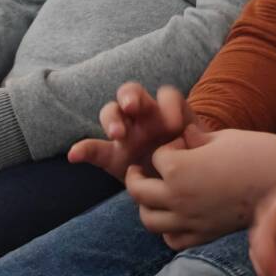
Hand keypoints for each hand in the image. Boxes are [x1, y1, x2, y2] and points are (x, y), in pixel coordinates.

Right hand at [69, 83, 192, 179]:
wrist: (182, 182)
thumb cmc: (194, 158)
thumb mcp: (201, 147)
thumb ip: (199, 140)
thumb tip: (195, 134)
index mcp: (168, 111)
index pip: (166, 95)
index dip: (169, 105)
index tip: (175, 125)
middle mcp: (144, 117)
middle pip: (131, 94)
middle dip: (130, 97)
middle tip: (132, 107)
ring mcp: (126, 133)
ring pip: (112, 113)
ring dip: (112, 119)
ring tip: (117, 133)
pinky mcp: (112, 154)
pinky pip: (94, 149)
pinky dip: (83, 150)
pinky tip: (74, 155)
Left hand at [126, 126, 275, 250]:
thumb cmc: (254, 150)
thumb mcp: (222, 136)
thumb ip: (195, 138)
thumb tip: (183, 135)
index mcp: (180, 169)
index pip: (157, 157)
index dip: (170, 146)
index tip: (187, 142)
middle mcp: (179, 197)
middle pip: (139, 191)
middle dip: (139, 176)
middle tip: (144, 169)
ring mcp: (190, 219)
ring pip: (148, 219)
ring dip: (146, 204)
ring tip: (154, 193)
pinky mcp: (204, 233)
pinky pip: (171, 238)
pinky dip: (167, 228)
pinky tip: (176, 214)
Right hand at [249, 171, 275, 275]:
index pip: (268, 225)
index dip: (268, 254)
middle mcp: (274, 205)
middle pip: (258, 239)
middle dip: (266, 265)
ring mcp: (271, 218)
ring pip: (259, 247)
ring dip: (268, 267)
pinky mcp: (275, 230)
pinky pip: (267, 250)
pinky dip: (273, 264)